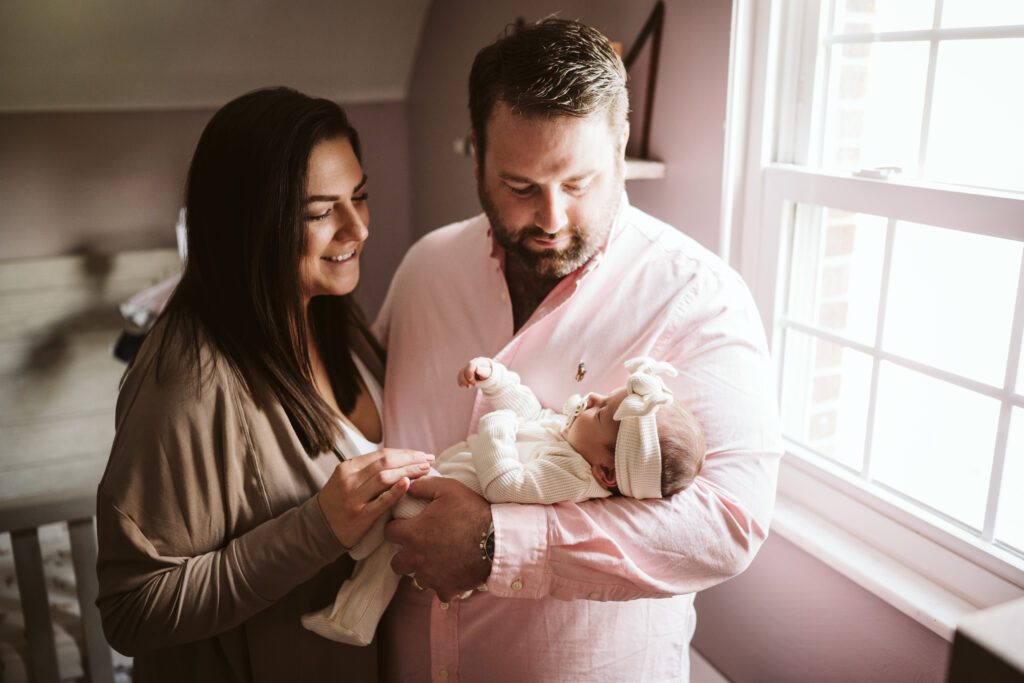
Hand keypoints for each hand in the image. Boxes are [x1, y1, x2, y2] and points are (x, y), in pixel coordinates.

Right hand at [317, 448, 433, 547]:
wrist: (318, 529)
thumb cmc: (339, 502)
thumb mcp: (347, 479)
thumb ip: (368, 469)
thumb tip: (401, 459)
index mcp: (348, 467)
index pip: (382, 454)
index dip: (405, 452)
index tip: (422, 454)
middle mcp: (349, 479)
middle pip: (385, 462)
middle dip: (411, 458)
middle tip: (429, 459)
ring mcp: (354, 498)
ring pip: (384, 477)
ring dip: (408, 471)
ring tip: (425, 470)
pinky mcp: (359, 516)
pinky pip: (381, 501)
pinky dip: (396, 491)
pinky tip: (409, 484)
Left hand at [384, 477, 491, 600]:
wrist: (497, 539)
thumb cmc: (471, 511)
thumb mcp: (448, 488)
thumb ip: (424, 486)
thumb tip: (408, 486)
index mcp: (412, 533)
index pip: (389, 532)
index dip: (396, 527)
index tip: (406, 525)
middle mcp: (416, 558)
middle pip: (396, 563)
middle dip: (404, 554)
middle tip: (419, 546)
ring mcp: (430, 577)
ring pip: (416, 579)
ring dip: (423, 571)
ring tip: (437, 560)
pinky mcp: (447, 589)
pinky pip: (439, 592)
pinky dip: (443, 585)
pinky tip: (452, 575)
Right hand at [457, 357, 492, 386]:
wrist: (487, 375)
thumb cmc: (488, 373)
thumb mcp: (487, 373)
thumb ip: (483, 371)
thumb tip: (477, 368)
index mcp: (478, 361)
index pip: (471, 364)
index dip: (469, 371)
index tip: (470, 378)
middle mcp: (471, 364)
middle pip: (465, 370)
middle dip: (468, 379)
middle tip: (475, 384)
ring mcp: (467, 368)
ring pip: (461, 373)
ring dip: (463, 381)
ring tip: (469, 386)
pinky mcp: (464, 374)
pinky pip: (459, 377)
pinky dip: (460, 382)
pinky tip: (463, 386)